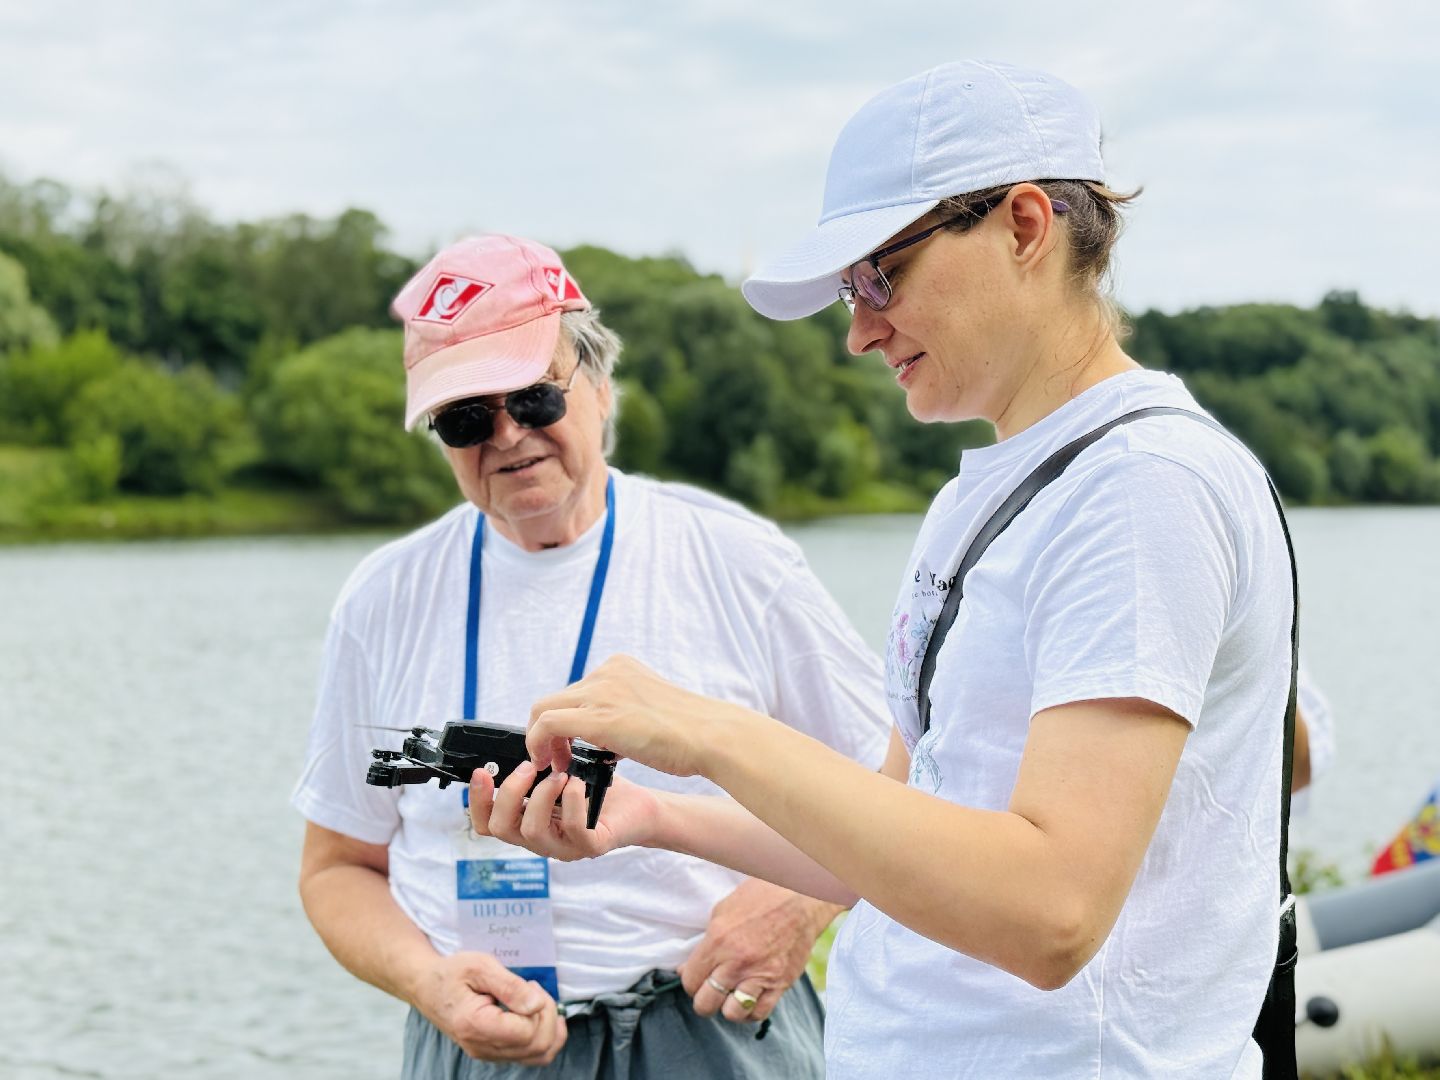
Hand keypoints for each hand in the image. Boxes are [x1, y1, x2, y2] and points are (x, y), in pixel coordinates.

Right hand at [410, 951, 566, 1064]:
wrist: (426, 986)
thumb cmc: (451, 973)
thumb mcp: (480, 966)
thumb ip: (510, 986)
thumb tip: (537, 1004)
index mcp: (476, 1026)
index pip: (527, 1032)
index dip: (540, 1008)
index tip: (530, 984)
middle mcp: (482, 1047)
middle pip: (537, 1047)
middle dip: (548, 1016)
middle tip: (535, 990)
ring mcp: (488, 1053)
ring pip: (538, 1056)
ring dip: (550, 1029)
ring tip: (538, 1003)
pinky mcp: (494, 1052)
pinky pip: (529, 1055)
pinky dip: (543, 1037)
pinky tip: (536, 1015)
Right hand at [469, 763, 660, 860]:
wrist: (638, 805)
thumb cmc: (596, 789)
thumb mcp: (558, 773)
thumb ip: (534, 768)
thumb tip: (516, 744)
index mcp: (527, 820)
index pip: (486, 822)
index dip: (476, 800)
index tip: (481, 772)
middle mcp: (540, 838)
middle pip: (500, 828)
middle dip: (509, 793)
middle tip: (530, 766)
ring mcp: (564, 848)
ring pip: (531, 831)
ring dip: (542, 795)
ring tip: (561, 774)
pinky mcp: (591, 847)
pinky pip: (573, 831)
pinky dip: (572, 801)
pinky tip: (579, 783)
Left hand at [527, 654, 750, 777]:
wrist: (711, 736)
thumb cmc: (689, 733)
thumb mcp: (650, 709)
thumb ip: (623, 711)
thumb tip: (605, 732)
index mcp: (620, 666)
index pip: (577, 690)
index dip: (567, 720)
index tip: (570, 745)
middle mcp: (607, 672)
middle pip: (556, 698)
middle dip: (549, 731)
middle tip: (556, 759)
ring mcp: (601, 692)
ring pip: (543, 709)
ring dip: (541, 740)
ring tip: (554, 765)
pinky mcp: (598, 718)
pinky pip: (548, 725)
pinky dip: (540, 745)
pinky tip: (553, 766)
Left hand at [679, 878, 838, 1023]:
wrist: (800, 897)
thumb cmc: (760, 898)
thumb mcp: (722, 911)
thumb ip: (703, 943)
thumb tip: (685, 969)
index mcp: (718, 940)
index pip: (690, 980)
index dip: (690, 981)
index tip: (696, 977)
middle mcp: (737, 961)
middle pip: (706, 1003)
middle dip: (703, 1000)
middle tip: (710, 991)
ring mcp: (760, 974)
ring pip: (732, 1013)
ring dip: (727, 1008)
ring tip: (730, 996)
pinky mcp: (780, 982)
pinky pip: (759, 1012)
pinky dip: (750, 1011)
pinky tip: (749, 998)